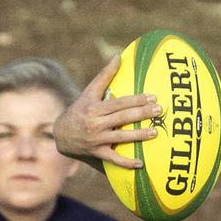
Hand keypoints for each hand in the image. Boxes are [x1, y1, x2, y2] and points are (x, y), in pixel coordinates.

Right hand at [54, 54, 160, 168]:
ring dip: (138, 136)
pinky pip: (113, 159)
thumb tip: (118, 56)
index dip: (136, 100)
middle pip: (122, 118)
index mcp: (95, 108)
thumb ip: (105, 75)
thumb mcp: (89, 92)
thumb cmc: (80, 109)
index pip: (119, 103)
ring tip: (155, 132)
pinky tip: (141, 163)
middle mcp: (95, 124)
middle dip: (142, 114)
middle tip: (159, 110)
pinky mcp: (97, 154)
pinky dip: (126, 162)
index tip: (153, 96)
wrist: (61, 134)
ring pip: (120, 138)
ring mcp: (96, 140)